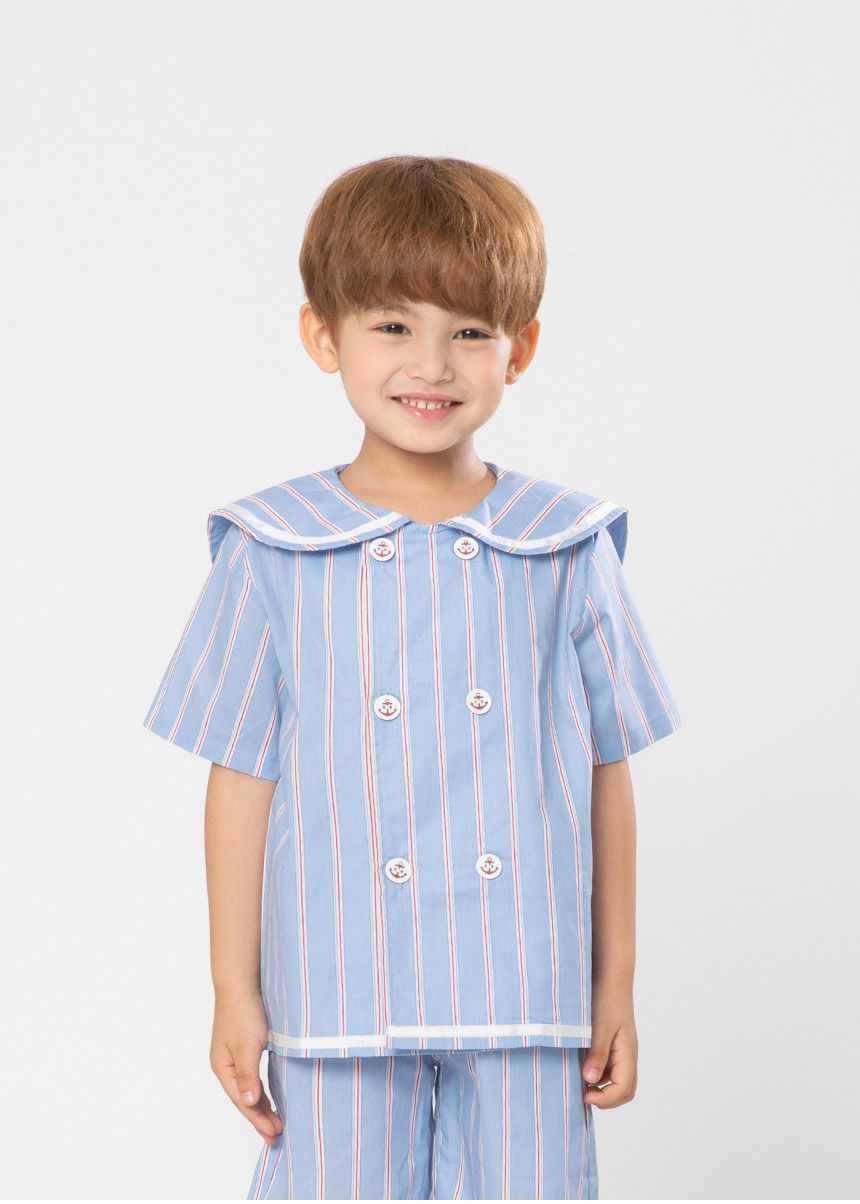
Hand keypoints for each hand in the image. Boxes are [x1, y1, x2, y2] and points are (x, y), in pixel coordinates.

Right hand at [210, 986, 283, 1147]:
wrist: (241, 982)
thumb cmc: (244, 1011)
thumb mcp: (248, 1046)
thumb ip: (248, 1076)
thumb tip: (248, 1103)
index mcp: (223, 1068)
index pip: (243, 1102)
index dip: (258, 1120)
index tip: (274, 1134)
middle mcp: (226, 1065)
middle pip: (244, 1098)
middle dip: (260, 1118)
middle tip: (277, 1135)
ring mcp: (234, 1056)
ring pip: (249, 1088)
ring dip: (262, 1105)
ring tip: (275, 1122)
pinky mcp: (244, 1046)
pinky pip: (254, 1076)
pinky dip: (263, 1089)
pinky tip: (272, 1095)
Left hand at [581, 979, 637, 1107]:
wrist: (609, 976)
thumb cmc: (606, 998)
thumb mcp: (599, 1027)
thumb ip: (597, 1054)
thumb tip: (590, 1081)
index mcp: (628, 1053)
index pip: (624, 1090)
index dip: (605, 1099)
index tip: (584, 1095)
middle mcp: (627, 1055)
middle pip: (624, 1090)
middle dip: (605, 1098)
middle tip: (582, 1093)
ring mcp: (620, 1050)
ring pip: (616, 1080)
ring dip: (600, 1086)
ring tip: (578, 1080)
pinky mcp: (612, 1044)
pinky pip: (608, 1067)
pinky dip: (596, 1073)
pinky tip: (579, 1065)